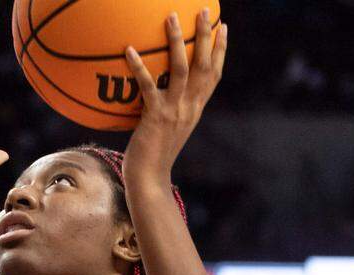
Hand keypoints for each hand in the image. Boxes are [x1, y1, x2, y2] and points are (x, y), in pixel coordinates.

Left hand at [122, 9, 225, 181]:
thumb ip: (168, 108)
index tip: (224, 27)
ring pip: (182, 69)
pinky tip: (129, 49)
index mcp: (195, 109)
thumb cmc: (152, 155)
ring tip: (171, 17)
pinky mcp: (155, 116)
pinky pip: (148, 86)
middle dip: (206, 36)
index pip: (214, 75)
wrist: (148, 179)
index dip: (220, 50)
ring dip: (177, 41)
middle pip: (204, 65)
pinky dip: (139, 67)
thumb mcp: (167, 128)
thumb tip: (157, 93)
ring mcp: (175, 111)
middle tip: (204, 11)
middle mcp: (190, 107)